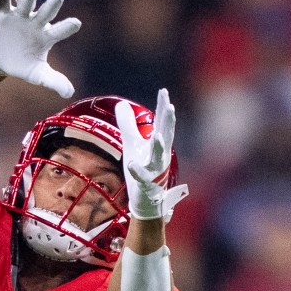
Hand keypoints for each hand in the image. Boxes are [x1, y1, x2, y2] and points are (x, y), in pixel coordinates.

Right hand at [0, 0, 79, 98]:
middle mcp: (36, 23)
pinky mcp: (4, 13)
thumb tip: (69, 93)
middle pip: (47, 12)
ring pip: (27, 3)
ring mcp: (21, 16)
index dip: (67, 27)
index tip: (77, 23)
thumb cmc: (21, 64)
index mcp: (46, 36)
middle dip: (52, 4)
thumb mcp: (37, 74)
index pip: (60, 31)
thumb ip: (53, 81)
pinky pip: (5, 3)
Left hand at [115, 91, 187, 221]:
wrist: (147, 199)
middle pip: (166, 134)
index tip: (164, 91)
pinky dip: (137, 171)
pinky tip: (131, 164)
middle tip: (170, 106)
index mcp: (158, 143)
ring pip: (158, 157)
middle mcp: (160, 155)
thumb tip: (121, 104)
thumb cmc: (142, 168)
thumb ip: (128, 124)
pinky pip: (142, 177)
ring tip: (157, 136)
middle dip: (168, 121)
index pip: (162, 122)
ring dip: (159, 146)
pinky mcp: (146, 184)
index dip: (163, 107)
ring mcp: (155, 170)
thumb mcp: (132, 143)